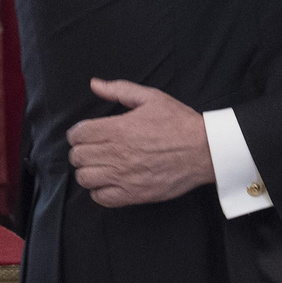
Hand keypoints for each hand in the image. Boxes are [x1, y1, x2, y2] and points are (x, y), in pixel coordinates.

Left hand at [66, 79, 214, 206]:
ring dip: (88, 170)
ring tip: (100, 164)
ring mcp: (123, 177)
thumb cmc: (179, 122)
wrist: (204, 150)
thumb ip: (119, 89)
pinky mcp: (133, 194)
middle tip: (94, 147)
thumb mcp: (151, 97)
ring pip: (84, 178)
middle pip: (78, 157)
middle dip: (81, 150)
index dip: (77, 133)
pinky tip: (109, 180)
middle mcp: (116, 154)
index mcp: (118, 128)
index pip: (78, 134)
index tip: (86, 133)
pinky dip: (99, 191)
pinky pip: (101, 198)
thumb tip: (94, 84)